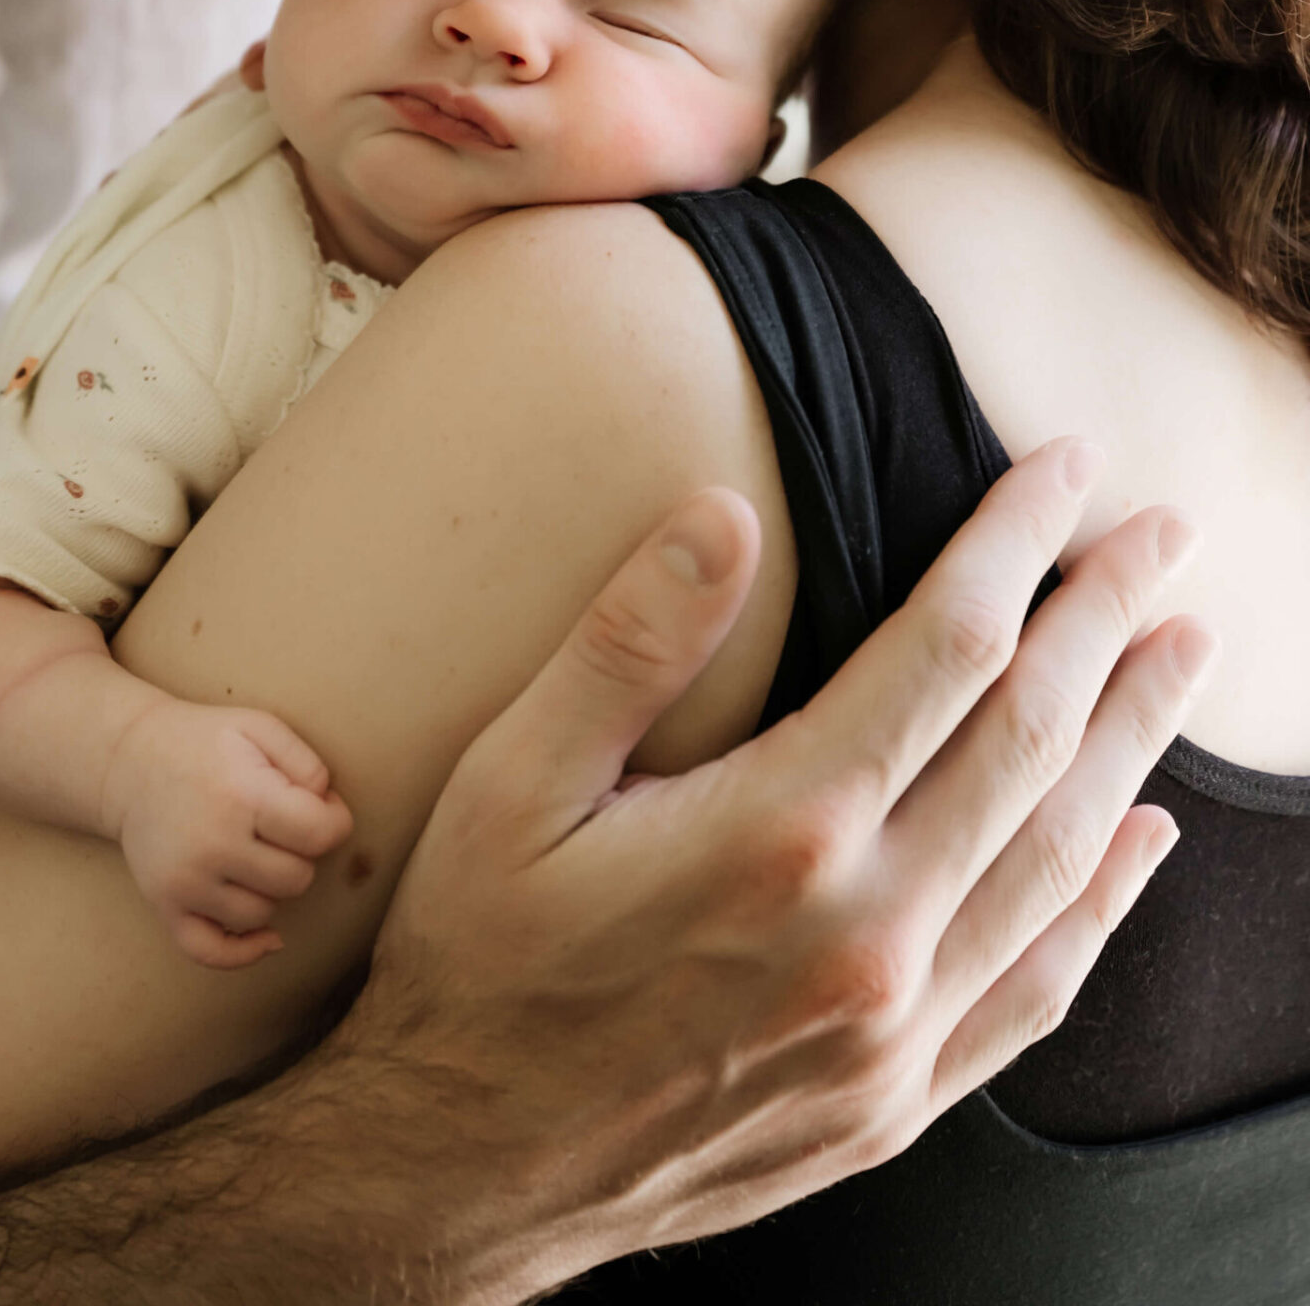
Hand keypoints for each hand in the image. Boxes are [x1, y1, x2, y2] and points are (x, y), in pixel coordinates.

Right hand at [103, 699, 353, 967]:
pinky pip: (212, 952)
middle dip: (300, 854)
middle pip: (296, 879)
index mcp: (243, 796)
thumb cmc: (204, 743)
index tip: (323, 808)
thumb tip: (329, 810)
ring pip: (262, 914)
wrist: (129, 761)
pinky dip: (244, 953)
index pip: (320, 834)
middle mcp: (213, 845)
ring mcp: (186, 882)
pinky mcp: (165, 905)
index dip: (335, 821)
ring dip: (270, 889)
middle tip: (281, 827)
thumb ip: (307, 763)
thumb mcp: (260, 727)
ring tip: (255, 854)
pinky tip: (267, 938)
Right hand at [348, 439, 1214, 1285]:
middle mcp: (864, 933)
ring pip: (1059, 856)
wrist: (460, 1170)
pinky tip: (1142, 840)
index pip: (948, 647)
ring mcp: (892, 1030)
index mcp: (780, 834)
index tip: (1065, 469)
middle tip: (1163, 536)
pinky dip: (1106, 904)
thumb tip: (724, 511)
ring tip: (1178, 653)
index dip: (1018, 544)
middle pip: (1032, 738)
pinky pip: (1038, 987)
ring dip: (1133, 741)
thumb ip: (627, 643)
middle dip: (1107, 619)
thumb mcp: (510, 781)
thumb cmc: (478, 957)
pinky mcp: (894, 1102)